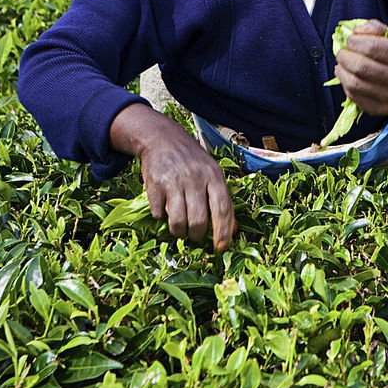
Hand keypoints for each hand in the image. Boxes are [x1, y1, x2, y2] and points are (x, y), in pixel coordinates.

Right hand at [110, 103, 234, 250]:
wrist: (163, 139)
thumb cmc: (193, 162)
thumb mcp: (212, 174)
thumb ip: (222, 201)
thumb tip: (232, 232)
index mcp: (214, 176)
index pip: (222, 208)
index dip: (223, 232)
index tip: (221, 248)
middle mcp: (195, 178)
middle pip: (199, 220)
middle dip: (197, 235)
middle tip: (195, 235)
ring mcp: (174, 181)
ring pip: (178, 221)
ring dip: (180, 232)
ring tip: (181, 228)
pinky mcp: (154, 185)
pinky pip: (159, 215)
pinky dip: (162, 219)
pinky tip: (166, 209)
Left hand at [334, 19, 387, 120]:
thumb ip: (375, 28)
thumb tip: (355, 31)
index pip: (372, 48)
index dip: (355, 42)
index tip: (350, 40)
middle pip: (361, 66)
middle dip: (344, 56)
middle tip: (342, 52)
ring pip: (354, 83)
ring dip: (341, 70)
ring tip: (342, 64)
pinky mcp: (379, 109)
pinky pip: (353, 96)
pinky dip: (344, 83)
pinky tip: (347, 76)